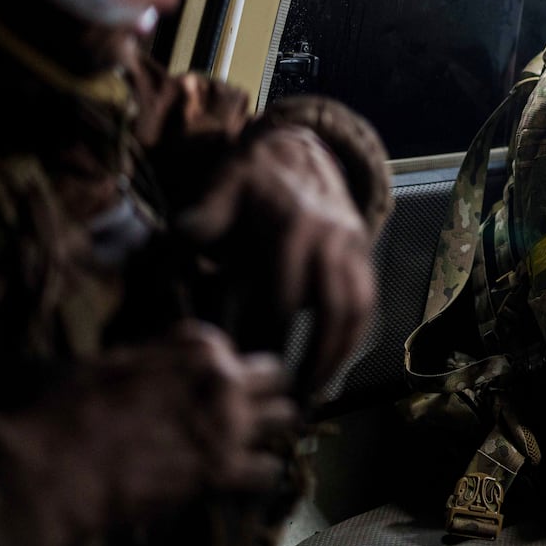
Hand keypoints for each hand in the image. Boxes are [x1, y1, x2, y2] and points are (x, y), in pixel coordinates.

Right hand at [0, 322, 300, 545]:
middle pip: (273, 375)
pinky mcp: (223, 471)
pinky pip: (269, 469)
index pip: (233, 347)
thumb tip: (157, 364)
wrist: (48, 470)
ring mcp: (227, 423)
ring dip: (271, 429)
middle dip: (262, 391)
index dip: (221, 369)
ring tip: (253, 442)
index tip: (211, 386)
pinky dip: (258, 475)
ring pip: (286, 416)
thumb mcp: (110, 361)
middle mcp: (221, 377)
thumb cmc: (63, 410)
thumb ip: (153, 359)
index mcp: (194, 345)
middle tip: (246, 411)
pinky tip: (242, 479)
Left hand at [176, 125, 375, 390]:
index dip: (261, 338)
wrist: (301, 147)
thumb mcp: (221, 186)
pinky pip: (367, 302)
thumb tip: (178, 247)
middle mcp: (326, 237)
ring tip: (311, 395)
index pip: (278, 295)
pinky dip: (354, 340)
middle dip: (302, 358)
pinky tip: (334, 368)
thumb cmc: (251, 177)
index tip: (243, 370)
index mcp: (288, 225)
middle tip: (278, 397)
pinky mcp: (363, 254)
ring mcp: (351, 246)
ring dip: (335, 357)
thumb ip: (203, 218)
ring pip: (352, 310)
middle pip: (321, 310)